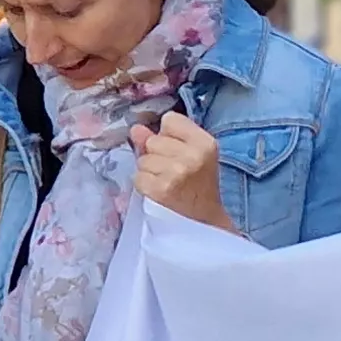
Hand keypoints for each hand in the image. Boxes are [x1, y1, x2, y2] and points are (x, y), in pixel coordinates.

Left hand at [132, 112, 230, 229]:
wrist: (203, 221)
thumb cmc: (198, 185)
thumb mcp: (192, 156)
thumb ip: (165, 137)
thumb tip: (136, 129)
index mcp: (205, 143)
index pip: (170, 120)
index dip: (169, 135)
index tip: (177, 150)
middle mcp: (192, 156)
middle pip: (153, 140)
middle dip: (157, 154)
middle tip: (172, 171)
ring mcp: (176, 173)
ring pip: (143, 159)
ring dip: (149, 171)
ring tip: (165, 181)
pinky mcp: (161, 189)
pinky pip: (138, 177)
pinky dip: (144, 184)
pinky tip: (158, 191)